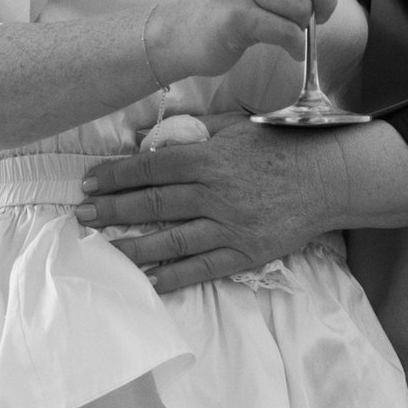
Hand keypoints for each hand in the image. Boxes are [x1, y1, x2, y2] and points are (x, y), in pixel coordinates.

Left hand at [77, 117, 359, 291]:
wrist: (326, 179)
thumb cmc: (280, 147)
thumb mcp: (237, 126)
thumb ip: (195, 131)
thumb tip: (154, 137)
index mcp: (209, 158)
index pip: (150, 168)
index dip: (115, 176)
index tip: (88, 183)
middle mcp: (214, 193)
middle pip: (152, 203)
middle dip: (112, 210)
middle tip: (81, 216)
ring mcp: (228, 226)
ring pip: (170, 239)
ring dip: (132, 245)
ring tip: (103, 249)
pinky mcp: (244, 252)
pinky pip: (201, 268)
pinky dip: (172, 276)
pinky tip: (147, 281)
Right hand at [146, 0, 337, 79]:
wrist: (185, 33)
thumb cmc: (231, 1)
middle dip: (326, 1)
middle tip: (320, 14)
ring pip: (301, 6)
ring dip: (304, 26)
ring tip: (289, 29)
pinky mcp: (235, 16)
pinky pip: (287, 31)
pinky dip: (296, 45)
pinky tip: (290, 48)